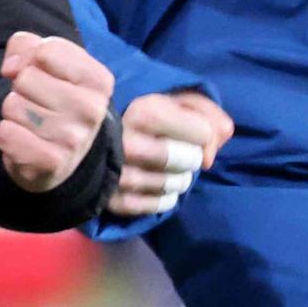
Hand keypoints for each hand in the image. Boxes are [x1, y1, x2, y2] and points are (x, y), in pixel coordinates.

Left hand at [0, 30, 111, 191]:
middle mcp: (93, 109)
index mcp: (98, 80)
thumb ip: (26, 46)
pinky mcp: (52, 162)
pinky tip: (24, 141)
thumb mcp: (45, 63)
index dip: (29, 60)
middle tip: (36, 105)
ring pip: (12, 105)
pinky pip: (5, 134)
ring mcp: (74, 138)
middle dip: (21, 89)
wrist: (57, 158)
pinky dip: (6, 136)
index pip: (47, 51)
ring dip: (13, 114)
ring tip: (31, 124)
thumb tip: (11, 68)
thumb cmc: (51, 100)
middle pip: (26, 78)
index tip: (37, 74)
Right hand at [112, 88, 233, 218]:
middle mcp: (127, 142)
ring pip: (171, 185)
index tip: (192, 133)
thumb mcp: (174, 100)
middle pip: (187, 161)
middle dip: (191, 158)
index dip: (204, 134)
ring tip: (169, 170)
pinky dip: (164, 199)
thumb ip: (207, 113)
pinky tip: (160, 188)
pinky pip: (153, 206)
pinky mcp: (112, 199)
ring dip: (179, 180)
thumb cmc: (144, 114)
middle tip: (181, 154)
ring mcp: (117, 174)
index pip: (202, 132)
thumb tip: (217, 144)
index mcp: (144, 111)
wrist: (90, 133)